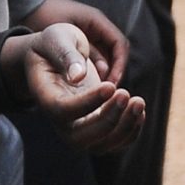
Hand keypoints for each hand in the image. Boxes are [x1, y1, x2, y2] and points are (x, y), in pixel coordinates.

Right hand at [1, 21, 146, 152]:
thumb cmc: (54, 46)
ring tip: (138, 101)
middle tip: (126, 94)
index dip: (88, 102)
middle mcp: (60, 120)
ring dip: (124, 128)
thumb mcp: (57, 39)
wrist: (54, 58)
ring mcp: (78, 128)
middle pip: (81, 138)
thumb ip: (67, 55)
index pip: (63, 110)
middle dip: (108, 120)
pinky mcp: (95, 128)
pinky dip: (131, 131)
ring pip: (100, 146)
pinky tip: (138, 109)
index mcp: (46, 97)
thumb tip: (78, 76)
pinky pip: (114, 142)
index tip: (110, 86)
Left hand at [22, 0, 129, 83]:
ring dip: (103, 73)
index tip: (112, 84)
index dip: (119, 65)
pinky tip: (84, 85)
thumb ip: (70, 55)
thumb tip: (81, 77)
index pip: (119, 44)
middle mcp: (96, 27)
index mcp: (96, 20)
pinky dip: (92, 71)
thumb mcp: (56, 38)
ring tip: (95, 91)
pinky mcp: (80, 43)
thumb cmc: (41, 18)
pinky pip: (93, 59)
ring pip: (105, 57)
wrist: (25, 8)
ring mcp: (89, 35)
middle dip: (113, 72)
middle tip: (105, 92)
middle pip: (115, 52)